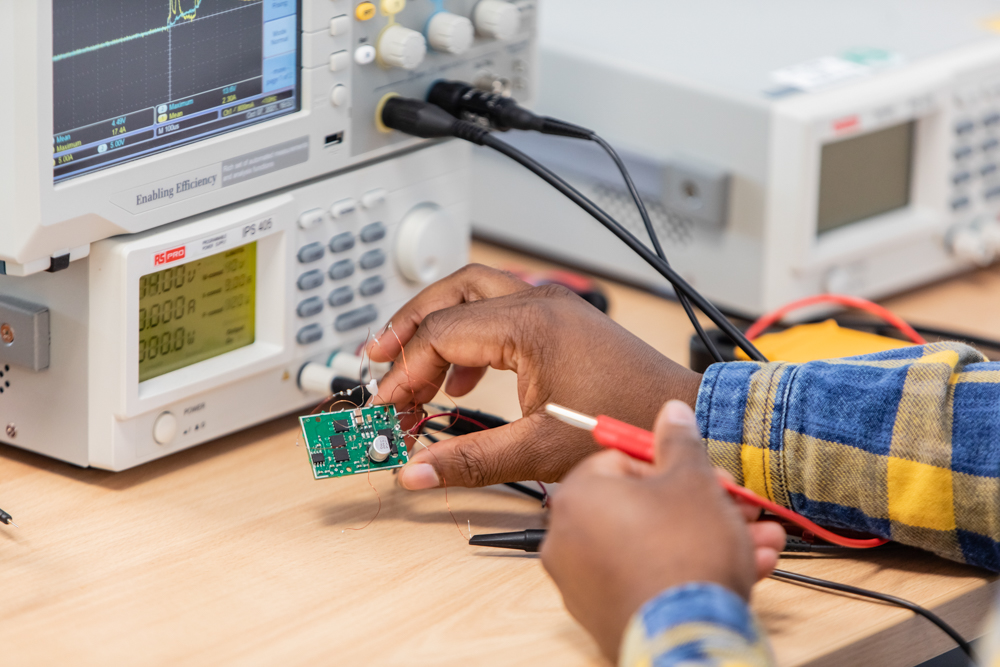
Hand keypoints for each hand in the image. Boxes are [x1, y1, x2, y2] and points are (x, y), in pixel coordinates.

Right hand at [367, 264, 702, 489]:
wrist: (684, 413)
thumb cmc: (626, 424)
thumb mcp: (540, 449)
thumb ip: (470, 459)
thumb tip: (416, 472)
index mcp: (530, 325)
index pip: (441, 335)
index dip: (404, 372)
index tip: (386, 407)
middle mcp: (539, 303)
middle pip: (450, 293)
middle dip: (408, 325)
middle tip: (376, 358)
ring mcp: (552, 306)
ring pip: (474, 293)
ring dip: (437, 323)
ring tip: (412, 365)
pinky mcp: (562, 319)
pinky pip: (499, 309)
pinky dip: (470, 333)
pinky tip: (463, 376)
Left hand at [540, 401, 786, 660]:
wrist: (690, 638)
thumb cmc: (683, 556)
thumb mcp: (692, 480)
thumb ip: (679, 441)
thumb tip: (671, 414)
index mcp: (577, 496)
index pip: (624, 460)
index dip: (676, 465)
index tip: (709, 474)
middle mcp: (566, 539)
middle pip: (642, 505)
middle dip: (703, 505)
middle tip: (739, 507)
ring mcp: (582, 583)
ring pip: (653, 544)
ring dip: (708, 537)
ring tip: (757, 540)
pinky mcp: (605, 615)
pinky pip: (649, 579)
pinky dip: (688, 570)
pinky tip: (740, 568)